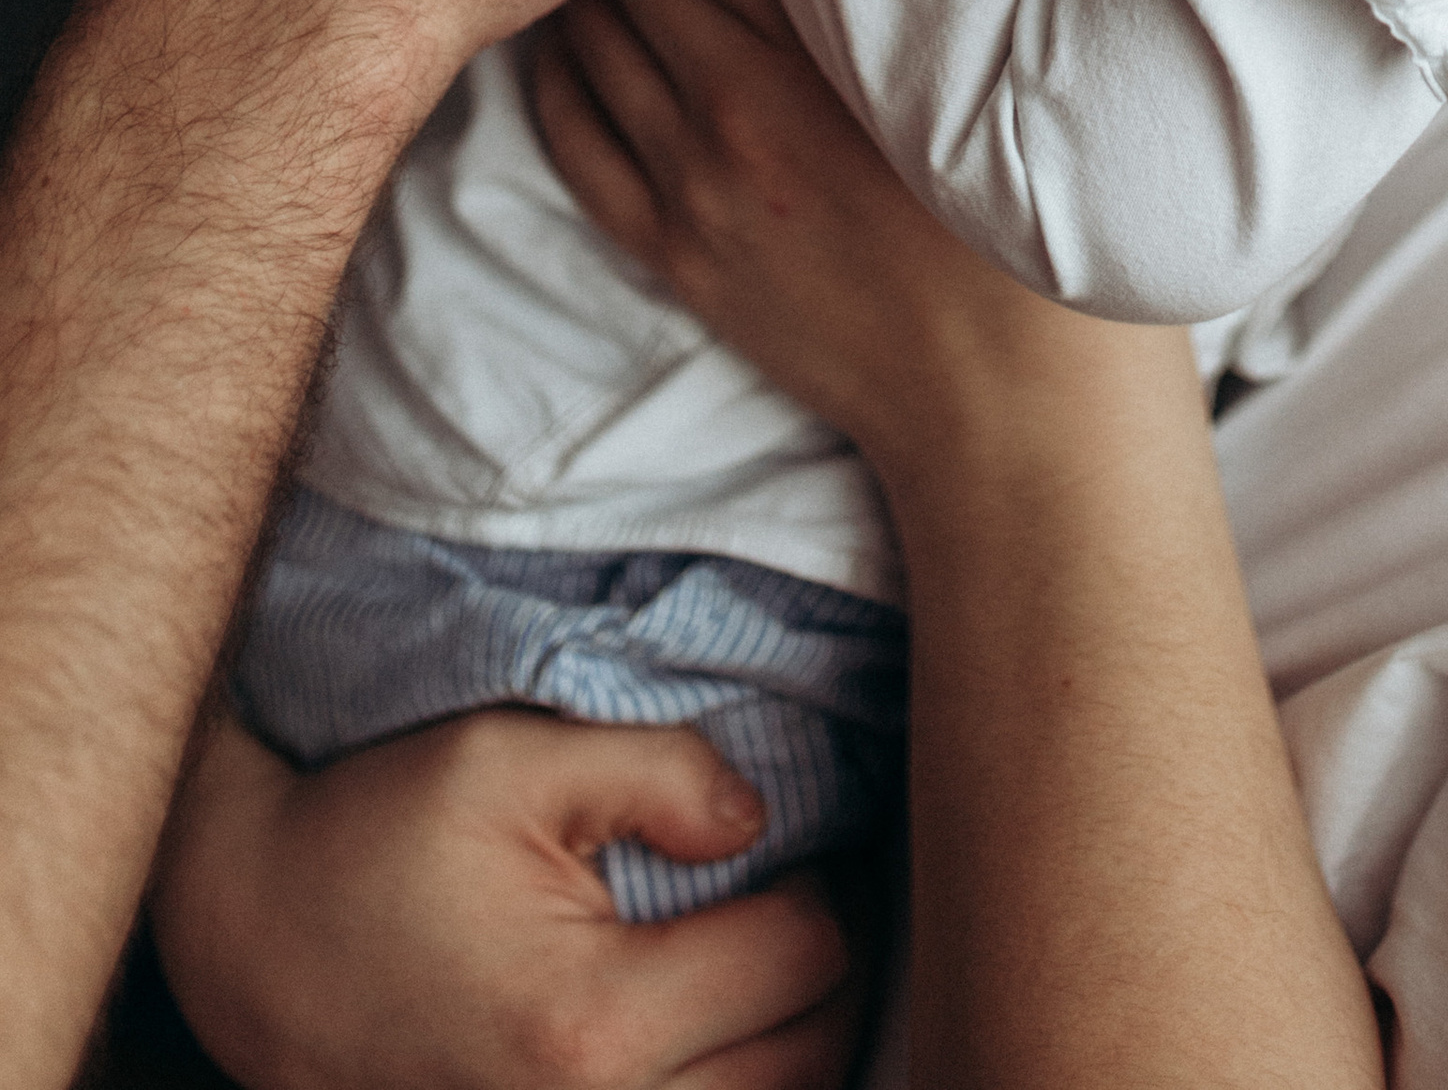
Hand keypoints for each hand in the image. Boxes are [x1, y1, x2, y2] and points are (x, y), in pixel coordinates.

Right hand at [151, 709, 858, 1089]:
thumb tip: (757, 819)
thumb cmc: (376, 837)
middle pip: (808, 1057)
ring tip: (762, 960)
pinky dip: (727, 1077)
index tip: (800, 842)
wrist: (253, 942)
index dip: (822, 884)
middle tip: (796, 894)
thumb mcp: (508, 758)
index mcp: (594, 1024)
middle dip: (824, 969)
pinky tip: (714, 1025)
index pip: (804, 959)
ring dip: (787, 1039)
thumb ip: (657, 770)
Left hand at [530, 0, 1199, 509]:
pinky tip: (579, 21)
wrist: (1012, 405)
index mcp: (824, 40)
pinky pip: (568, 126)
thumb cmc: (1036, 210)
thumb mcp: (990, 53)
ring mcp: (691, 181)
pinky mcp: (669, 248)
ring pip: (584, 28)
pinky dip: (561, 59)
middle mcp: (736, 100)